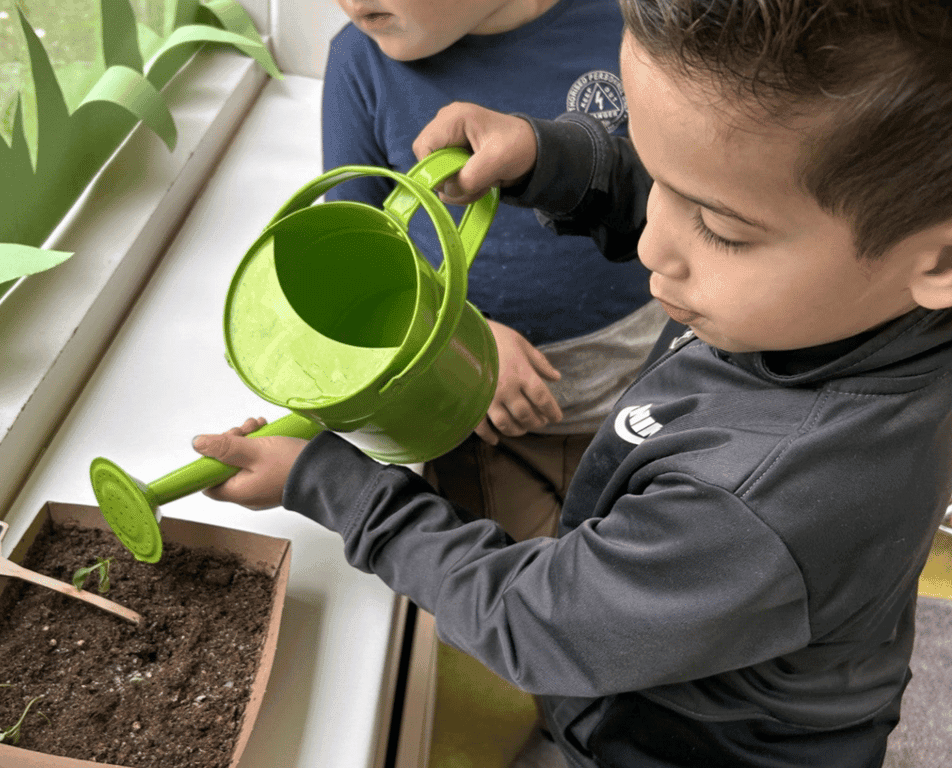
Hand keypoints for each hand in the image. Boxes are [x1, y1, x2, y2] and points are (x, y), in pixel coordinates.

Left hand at [191, 417, 307, 509]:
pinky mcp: (276, 478)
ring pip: (244, 461)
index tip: (221, 442)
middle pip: (227, 467)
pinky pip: (259, 462)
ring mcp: (263, 487)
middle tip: (245, 430)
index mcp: (239, 492)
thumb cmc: (293, 465)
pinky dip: (261, 446)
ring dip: (248, 440)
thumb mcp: (255, 450)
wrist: (329, 472)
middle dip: (232, 443)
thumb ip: (225, 446)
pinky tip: (268, 432)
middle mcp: (248, 494)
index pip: (209, 481)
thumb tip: (198, 444)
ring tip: (259, 426)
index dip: (211, 459)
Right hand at [412, 102, 537, 204]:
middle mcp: (446, 126)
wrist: (533, 151)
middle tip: (475, 185)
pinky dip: (461, 188)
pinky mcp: (453, 155)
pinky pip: (445, 178)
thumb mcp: (497, 161)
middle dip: (448, 181)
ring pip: (436, 174)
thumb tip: (447, 191)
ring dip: (458, 188)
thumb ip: (470, 177)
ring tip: (483, 184)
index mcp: (454, 118)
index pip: (423, 146)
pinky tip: (480, 183)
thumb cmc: (518, 147)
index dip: (433, 169)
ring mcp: (448, 141)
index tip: (456, 183)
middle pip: (427, 161)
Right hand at [476, 320, 561, 444]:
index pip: (543, 399)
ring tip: (522, 428)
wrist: (460, 335)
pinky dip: (488, 436)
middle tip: (540, 422)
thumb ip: (539, 362)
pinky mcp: (472, 402)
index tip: (556, 417)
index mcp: (522, 373)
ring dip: (517, 430)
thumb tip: (556, 377)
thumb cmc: (493, 336)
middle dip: (536, 422)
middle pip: (526, 415)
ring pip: (506, 424)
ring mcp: (488, 398)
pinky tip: (495, 440)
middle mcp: (507, 389)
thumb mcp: (520, 343)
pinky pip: (481, 426)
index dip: (552, 411)